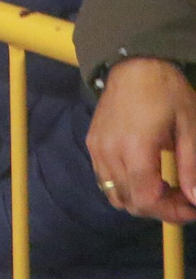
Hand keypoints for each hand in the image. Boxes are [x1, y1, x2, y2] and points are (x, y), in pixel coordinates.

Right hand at [87, 58, 195, 222]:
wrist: (134, 65)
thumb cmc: (167, 93)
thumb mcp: (190, 128)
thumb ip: (191, 167)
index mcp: (135, 149)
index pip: (146, 199)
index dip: (171, 212)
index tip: (192, 208)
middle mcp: (110, 153)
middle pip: (129, 201)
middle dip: (159, 208)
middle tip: (183, 198)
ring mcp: (97, 149)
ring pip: (113, 194)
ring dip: (140, 199)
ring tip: (163, 188)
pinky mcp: (92, 144)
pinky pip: (104, 179)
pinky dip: (125, 186)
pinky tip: (144, 175)